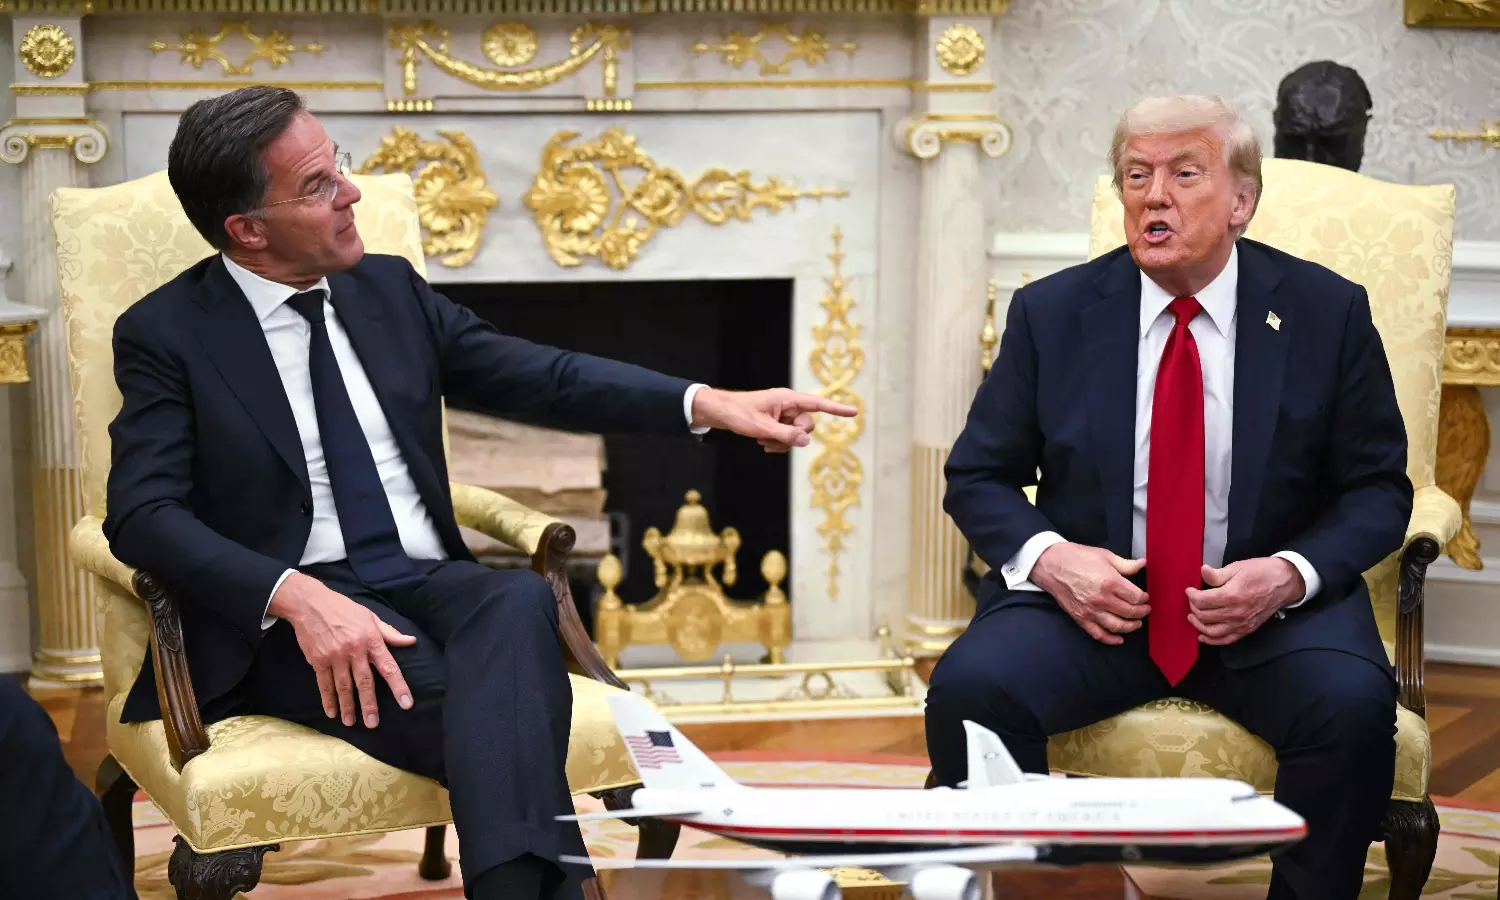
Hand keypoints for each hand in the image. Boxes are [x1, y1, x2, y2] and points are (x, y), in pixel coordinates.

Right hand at [268, 573, 416, 727]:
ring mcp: (335, 657)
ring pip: (344, 687)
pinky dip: (328, 699)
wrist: (311, 604)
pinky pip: (324, 684)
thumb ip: (390, 633)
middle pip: (365, 682)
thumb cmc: (344, 610)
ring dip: (348, 706)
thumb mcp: (371, 617)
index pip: (389, 667)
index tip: (406, 704)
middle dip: (369, 705)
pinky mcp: (318, 661)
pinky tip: (331, 712)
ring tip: (351, 722)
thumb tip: (411, 641)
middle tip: (373, 724)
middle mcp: (355, 651)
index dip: (399, 687)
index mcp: (371, 640)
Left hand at [690, 387, 858, 452]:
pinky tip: (762, 443)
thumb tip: (807, 441)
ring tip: (763, 441)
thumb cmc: (738, 414)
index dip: (837, 409)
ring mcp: (783, 415)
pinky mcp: (777, 423)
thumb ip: (785, 435)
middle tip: (772, 437)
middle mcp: (788, 405)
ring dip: (782, 442)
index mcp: (787, 399)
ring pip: (796, 434)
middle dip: (793, 436)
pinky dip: (777, 443)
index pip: (818, 404)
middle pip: (807, 425)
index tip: (855, 411)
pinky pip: (786, 437)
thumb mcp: (761, 428)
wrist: (719, 412)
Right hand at [1030, 543, 1149, 644]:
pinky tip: (1119, 639)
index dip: (1144, 598)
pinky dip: (1111, 639)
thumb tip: (1143, 564)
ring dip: (1131, 627)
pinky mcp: (1081, 618)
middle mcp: (1103, 600)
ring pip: (1117, 626)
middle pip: (1130, 612)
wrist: (1051, 565)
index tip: (1145, 597)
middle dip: (1141, 612)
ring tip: (1136, 623)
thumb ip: (1125, 564)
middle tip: (1145, 610)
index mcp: (1111, 582)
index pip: (1136, 597)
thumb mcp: (1104, 555)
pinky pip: (1098, 634)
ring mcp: (1091, 611)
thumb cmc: (1077, 557)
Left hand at [1186, 559, 1304, 645]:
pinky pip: (1226, 640)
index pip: (1202, 601)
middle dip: (1194, 608)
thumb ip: (1217, 574)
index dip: (1191, 595)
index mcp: (1231, 596)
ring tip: (1192, 616)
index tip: (1189, 590)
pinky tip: (1203, 636)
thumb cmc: (1260, 572)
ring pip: (1212, 631)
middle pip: (1204, 616)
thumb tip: (1201, 572)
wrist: (1284, 583)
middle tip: (1193, 600)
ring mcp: (1241, 624)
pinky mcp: (1247, 630)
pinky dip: (1212, 640)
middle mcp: (1235, 613)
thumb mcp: (1237, 567)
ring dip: (1198, 625)